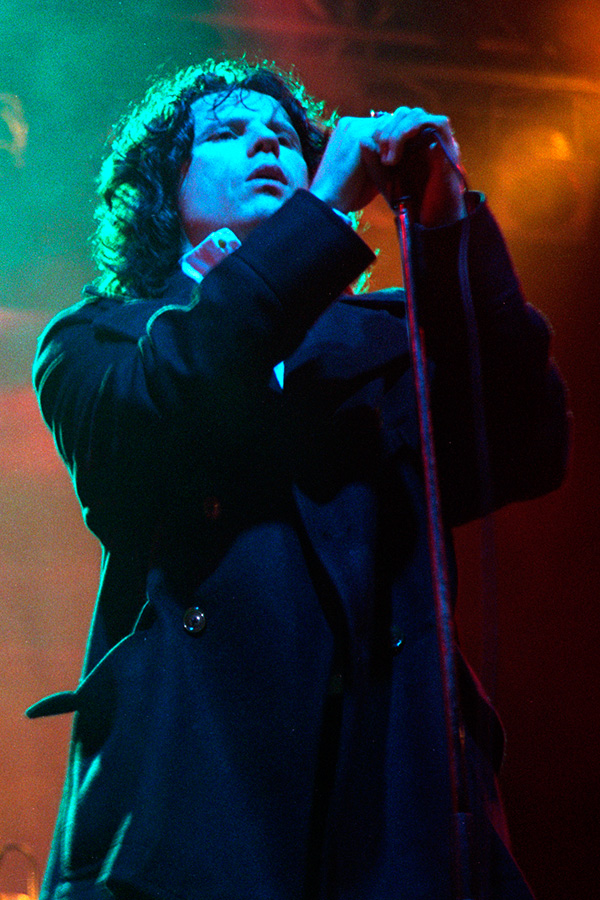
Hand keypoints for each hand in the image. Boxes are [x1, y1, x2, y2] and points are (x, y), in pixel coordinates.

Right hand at [309, 107, 465, 226]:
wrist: (328, 203)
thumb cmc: (345, 195)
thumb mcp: (366, 172)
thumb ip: (381, 159)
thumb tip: (401, 159)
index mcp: (351, 131)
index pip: (384, 125)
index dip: (401, 135)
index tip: (416, 146)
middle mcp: (352, 124)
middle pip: (391, 119)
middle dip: (409, 130)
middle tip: (428, 140)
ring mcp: (356, 128)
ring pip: (394, 122)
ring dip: (410, 135)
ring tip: (424, 146)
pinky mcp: (361, 137)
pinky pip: (392, 132)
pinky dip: (406, 142)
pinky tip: (418, 151)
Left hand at [369, 106, 465, 225]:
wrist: (429, 221)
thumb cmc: (408, 202)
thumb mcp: (384, 179)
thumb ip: (373, 161)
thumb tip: (363, 140)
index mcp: (411, 142)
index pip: (395, 119)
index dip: (380, 128)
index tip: (369, 148)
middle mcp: (426, 137)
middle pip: (405, 113)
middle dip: (386, 129)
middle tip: (380, 155)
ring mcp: (439, 140)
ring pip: (416, 115)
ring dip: (397, 132)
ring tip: (389, 160)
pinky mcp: (450, 146)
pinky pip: (436, 123)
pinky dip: (413, 130)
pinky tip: (399, 152)